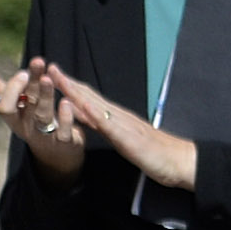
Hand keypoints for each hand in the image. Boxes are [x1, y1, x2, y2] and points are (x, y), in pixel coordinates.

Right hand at [0, 56, 87, 174]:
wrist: (56, 151)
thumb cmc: (30, 118)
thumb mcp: (13, 102)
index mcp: (14, 116)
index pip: (6, 106)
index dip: (13, 90)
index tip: (23, 72)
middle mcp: (28, 125)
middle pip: (28, 105)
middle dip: (31, 84)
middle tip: (37, 62)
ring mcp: (46, 134)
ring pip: (44, 116)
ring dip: (46, 96)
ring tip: (48, 78)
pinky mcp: (65, 141)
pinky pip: (65, 132)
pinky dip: (66, 118)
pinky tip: (67, 101)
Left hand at [34, 64, 195, 192]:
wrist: (180, 160)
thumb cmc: (155, 152)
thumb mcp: (124, 138)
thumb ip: (104, 126)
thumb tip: (85, 115)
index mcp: (117, 118)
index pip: (90, 99)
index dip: (71, 86)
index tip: (55, 75)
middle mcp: (119, 116)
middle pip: (90, 97)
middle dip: (69, 83)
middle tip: (50, 68)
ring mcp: (124, 125)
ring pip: (96, 106)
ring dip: (77, 93)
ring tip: (60, 80)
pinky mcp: (128, 138)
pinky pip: (108, 125)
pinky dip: (95, 114)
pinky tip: (84, 106)